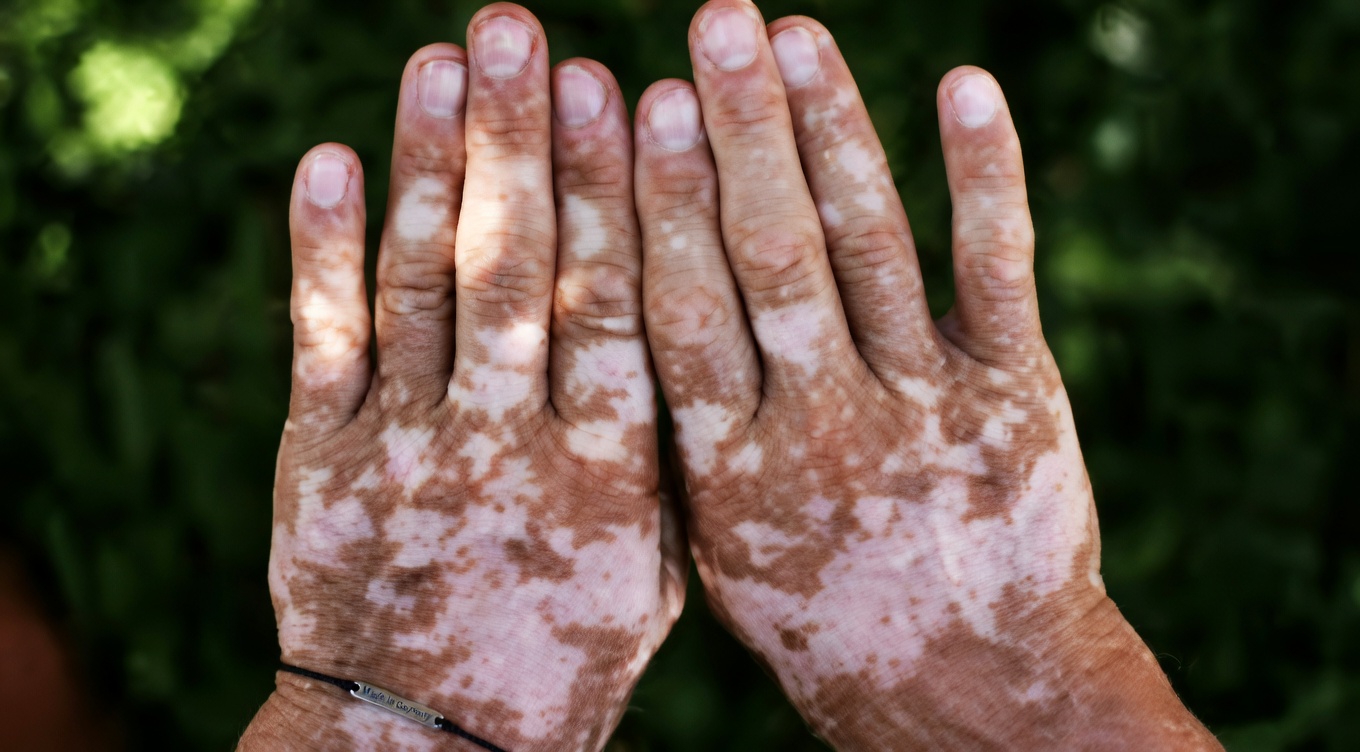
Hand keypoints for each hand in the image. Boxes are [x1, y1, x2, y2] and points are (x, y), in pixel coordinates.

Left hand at [239, 5, 683, 749]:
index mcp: (609, 475)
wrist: (428, 746)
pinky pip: (324, 342)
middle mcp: (507, 448)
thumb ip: (664, 450)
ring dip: (433, 166)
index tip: (622, 94)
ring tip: (444, 59)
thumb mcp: (654, 568)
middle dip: (522, 144)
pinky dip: (324, 248)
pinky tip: (334, 158)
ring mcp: (408, 449)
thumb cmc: (564, 654)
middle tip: (524, 33)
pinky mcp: (324, 461)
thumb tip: (693, 331)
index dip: (617, 196)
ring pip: (424, 288)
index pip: (617, 308)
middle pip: (519, 272)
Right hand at [635, 2, 1218, 748]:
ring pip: (870, 248)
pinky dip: (982, 174)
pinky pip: (996, 270)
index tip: (630, 105)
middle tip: (711, 24)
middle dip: (736, 132)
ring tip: (792, 34)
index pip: (680, 313)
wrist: (972, 691)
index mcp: (731, 472)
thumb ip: (682, 441)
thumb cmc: (821, 619)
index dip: (657, 203)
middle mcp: (825, 428)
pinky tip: (961, 86)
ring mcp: (926, 406)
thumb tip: (624, 322)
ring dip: (832, 131)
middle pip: (769, 256)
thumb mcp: (720, 551)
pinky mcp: (1014, 394)